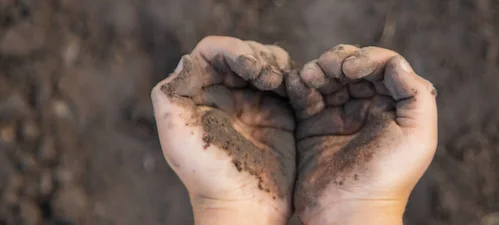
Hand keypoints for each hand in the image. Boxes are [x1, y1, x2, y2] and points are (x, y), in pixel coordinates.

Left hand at [151, 36, 294, 224]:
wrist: (245, 206)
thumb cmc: (208, 173)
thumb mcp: (176, 133)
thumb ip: (171, 92)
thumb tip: (189, 59)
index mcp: (200, 94)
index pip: (213, 52)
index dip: (232, 49)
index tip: (249, 66)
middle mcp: (226, 95)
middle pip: (243, 53)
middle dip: (258, 56)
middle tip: (268, 76)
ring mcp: (254, 103)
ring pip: (268, 63)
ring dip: (276, 64)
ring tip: (279, 82)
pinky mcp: (280, 114)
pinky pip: (289, 84)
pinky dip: (293, 78)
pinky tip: (292, 88)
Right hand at [288, 45, 437, 224]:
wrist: (348, 212)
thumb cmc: (386, 178)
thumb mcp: (417, 137)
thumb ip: (416, 95)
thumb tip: (396, 64)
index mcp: (393, 107)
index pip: (382, 66)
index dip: (366, 59)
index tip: (351, 70)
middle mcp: (366, 108)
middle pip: (352, 66)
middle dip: (338, 60)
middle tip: (327, 67)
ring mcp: (337, 115)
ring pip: (328, 76)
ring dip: (317, 68)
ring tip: (309, 75)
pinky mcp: (312, 125)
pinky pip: (305, 95)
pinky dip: (299, 84)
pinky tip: (297, 83)